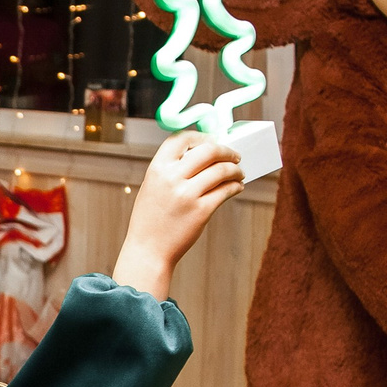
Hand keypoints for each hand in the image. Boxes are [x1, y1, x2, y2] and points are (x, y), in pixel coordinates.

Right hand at [110, 133, 243, 299]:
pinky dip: (235, 186)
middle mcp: (172, 178)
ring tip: (239, 173)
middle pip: (208, 150)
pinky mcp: (201, 211)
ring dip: (235, 169)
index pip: (182, 138)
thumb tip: (202, 155)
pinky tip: (236, 187)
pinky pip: (226, 191)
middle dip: (226, 150)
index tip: (212, 140)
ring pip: (221, 170)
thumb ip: (172, 169)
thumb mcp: (152, 186)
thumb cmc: (151, 219)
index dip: (201, 135)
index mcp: (157, 168)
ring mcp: (187, 195)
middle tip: (235, 155)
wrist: (148, 250)